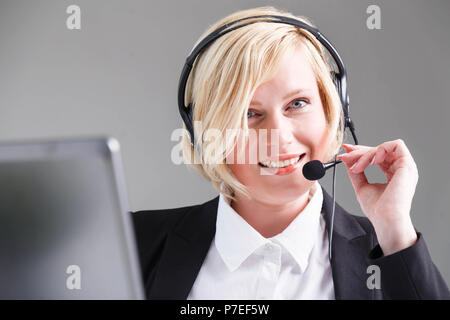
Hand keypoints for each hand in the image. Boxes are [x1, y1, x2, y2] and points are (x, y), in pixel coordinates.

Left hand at [336, 139, 418, 255]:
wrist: (385, 219)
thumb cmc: (377, 210)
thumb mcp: (361, 186)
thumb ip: (356, 171)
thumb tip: (347, 158)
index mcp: (392, 174)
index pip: (377, 156)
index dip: (361, 150)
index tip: (346, 150)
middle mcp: (400, 169)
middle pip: (379, 150)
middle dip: (359, 152)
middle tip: (345, 157)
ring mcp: (405, 167)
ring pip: (384, 148)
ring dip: (366, 154)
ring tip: (357, 167)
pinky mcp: (407, 165)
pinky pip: (395, 145)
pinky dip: (380, 149)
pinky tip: (371, 162)